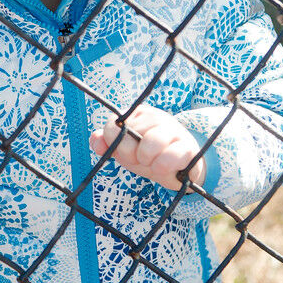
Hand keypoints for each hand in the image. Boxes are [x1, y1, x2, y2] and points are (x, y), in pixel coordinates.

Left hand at [90, 104, 205, 190]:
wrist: (180, 167)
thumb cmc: (148, 154)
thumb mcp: (124, 149)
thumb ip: (107, 142)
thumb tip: (95, 140)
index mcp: (136, 114)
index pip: (112, 126)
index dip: (115, 146)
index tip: (126, 152)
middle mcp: (154, 116)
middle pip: (129, 138)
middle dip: (132, 156)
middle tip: (142, 159)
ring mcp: (173, 129)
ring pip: (150, 144)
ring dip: (147, 161)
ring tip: (153, 163)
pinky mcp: (187, 146)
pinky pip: (170, 157)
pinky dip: (162, 167)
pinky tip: (164, 168)